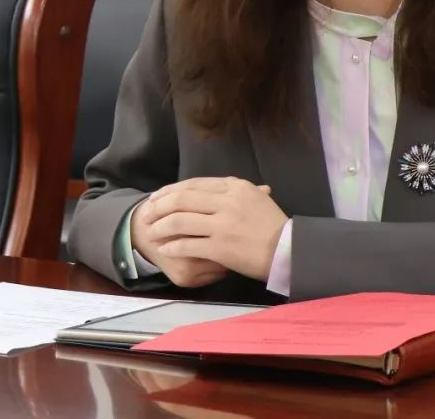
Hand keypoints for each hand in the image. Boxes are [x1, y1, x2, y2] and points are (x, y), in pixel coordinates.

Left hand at [141, 177, 287, 281]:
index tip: (157, 197)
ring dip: (160, 227)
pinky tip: (165, 249)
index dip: (171, 190)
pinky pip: (188, 244)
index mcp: (234, 187)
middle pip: (182, 199)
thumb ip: (234, 190)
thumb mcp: (256, 198)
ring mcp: (222, 224)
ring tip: (150, 232)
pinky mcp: (220, 247)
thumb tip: (213, 188)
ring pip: (180, 221)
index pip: (194, 183)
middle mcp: (226, 202)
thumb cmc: (274, 225)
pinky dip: (173, 246)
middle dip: (159, 206)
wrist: (288, 249)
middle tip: (146, 214)